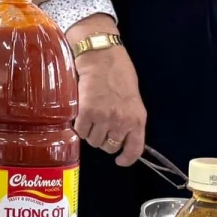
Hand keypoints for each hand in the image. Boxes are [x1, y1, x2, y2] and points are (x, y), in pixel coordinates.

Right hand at [72, 28, 144, 166]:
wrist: (101, 56)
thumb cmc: (119, 72)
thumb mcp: (133, 98)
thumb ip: (129, 117)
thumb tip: (122, 134)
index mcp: (137, 118)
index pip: (135, 149)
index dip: (126, 158)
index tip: (120, 161)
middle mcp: (122, 122)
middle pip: (109, 147)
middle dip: (104, 140)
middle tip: (100, 126)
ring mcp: (103, 118)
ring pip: (93, 141)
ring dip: (90, 133)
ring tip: (90, 118)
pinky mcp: (86, 112)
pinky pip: (80, 131)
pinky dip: (79, 126)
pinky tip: (81, 114)